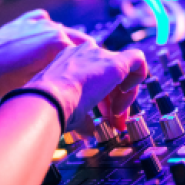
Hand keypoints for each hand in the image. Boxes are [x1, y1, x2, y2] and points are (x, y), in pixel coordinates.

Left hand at [0, 9, 94, 98]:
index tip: (92, 75)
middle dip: (82, 54)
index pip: (86, 54)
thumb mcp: (37, 84)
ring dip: (65, 42)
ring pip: (62, 31)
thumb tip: (76, 78)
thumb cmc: (2, 82)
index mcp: (59, 43)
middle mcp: (53, 28)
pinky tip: (43, 39)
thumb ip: (61, 75)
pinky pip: (43, 21)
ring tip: (62, 58)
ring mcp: (38, 23)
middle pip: (78, 40)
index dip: (89, 66)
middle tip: (82, 68)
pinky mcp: (24, 21)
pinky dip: (47, 29)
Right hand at [24, 41, 146, 131]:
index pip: (95, 78)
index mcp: (69, 62)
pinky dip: (139, 77)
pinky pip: (138, 59)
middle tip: (115, 122)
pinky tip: (126, 98)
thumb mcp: (66, 110)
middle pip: (111, 76)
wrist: (45, 101)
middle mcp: (84, 54)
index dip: (104, 99)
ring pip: (124, 71)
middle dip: (116, 101)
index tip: (104, 117)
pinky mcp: (115, 62)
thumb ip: (83, 117)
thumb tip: (90, 130)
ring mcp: (99, 55)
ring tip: (117, 119)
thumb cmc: (49, 108)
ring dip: (124, 98)